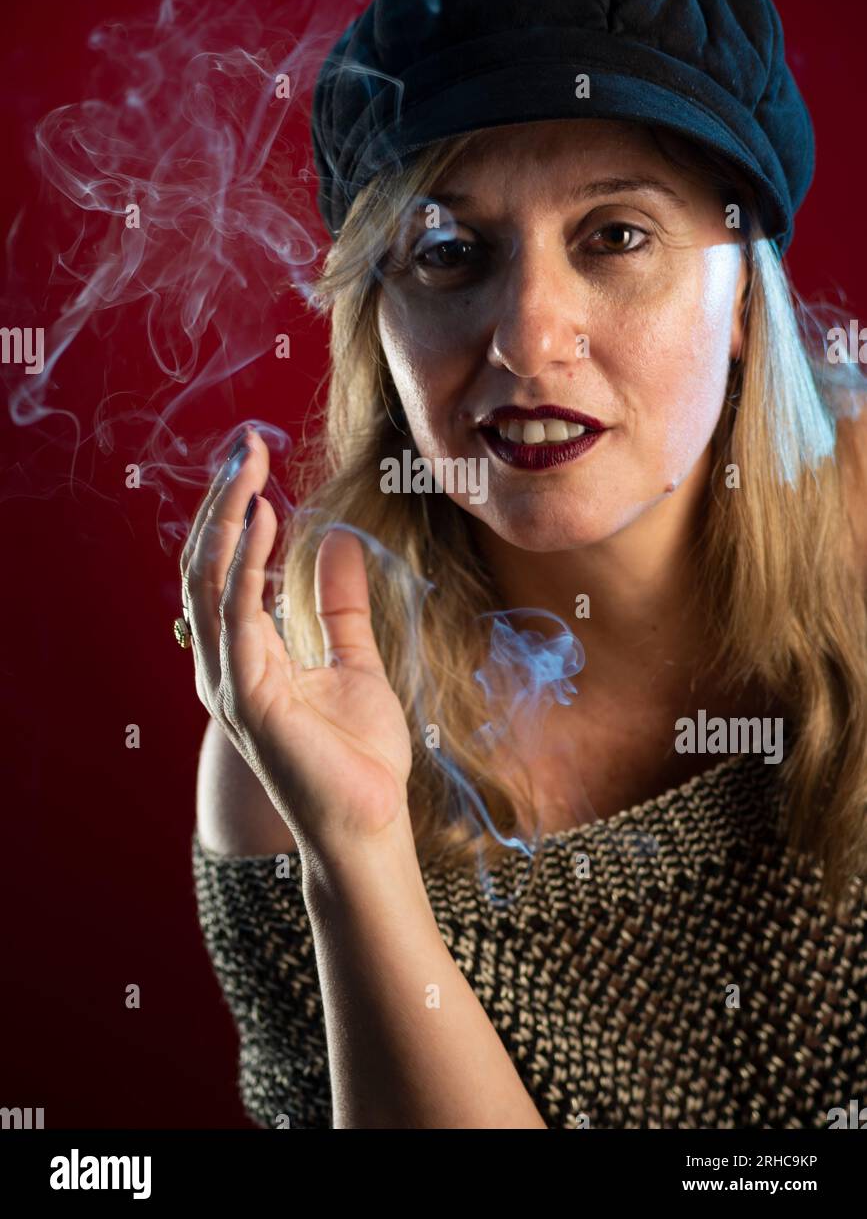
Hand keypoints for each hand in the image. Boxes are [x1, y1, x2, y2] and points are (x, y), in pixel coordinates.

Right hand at [180, 427, 413, 852]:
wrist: (370, 823)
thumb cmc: (359, 755)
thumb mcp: (353, 659)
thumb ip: (337, 604)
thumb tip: (336, 539)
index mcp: (244, 654)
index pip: (223, 568)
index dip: (234, 512)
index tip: (258, 459)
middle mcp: (224, 663)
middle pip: (205, 564)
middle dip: (223, 500)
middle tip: (247, 445)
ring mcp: (229, 680)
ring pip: (209, 580)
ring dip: (227, 516)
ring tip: (249, 465)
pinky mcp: (247, 696)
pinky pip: (237, 615)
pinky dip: (245, 564)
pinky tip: (264, 521)